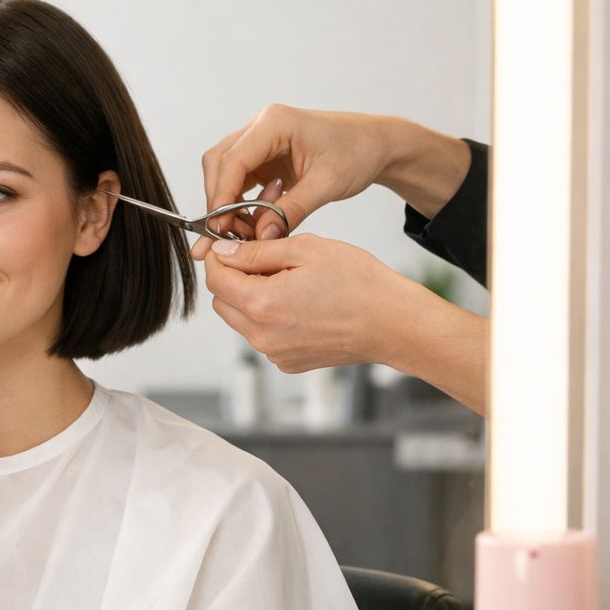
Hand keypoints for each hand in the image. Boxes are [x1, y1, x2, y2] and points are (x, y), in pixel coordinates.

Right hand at [194, 105, 396, 258]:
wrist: (375, 145)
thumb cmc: (357, 153)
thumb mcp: (327, 185)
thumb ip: (292, 210)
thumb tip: (261, 238)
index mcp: (274, 124)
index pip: (232, 160)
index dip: (221, 196)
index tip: (220, 228)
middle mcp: (261, 127)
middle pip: (218, 163)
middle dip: (218, 200)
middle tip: (226, 234)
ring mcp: (259, 141)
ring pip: (223, 172)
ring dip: (226, 203)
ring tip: (242, 231)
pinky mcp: (262, 158)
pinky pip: (238, 181)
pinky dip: (239, 203)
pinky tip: (253, 222)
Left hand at [203, 233, 414, 372]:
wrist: (393, 323)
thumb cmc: (359, 283)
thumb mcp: (305, 250)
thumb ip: (257, 251)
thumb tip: (224, 252)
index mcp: (262, 304)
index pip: (216, 279)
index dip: (219, 258)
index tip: (231, 246)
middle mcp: (262, 335)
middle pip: (223, 302)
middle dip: (234, 279)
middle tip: (266, 261)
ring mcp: (274, 353)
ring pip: (241, 321)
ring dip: (251, 300)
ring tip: (289, 283)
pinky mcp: (288, 363)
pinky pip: (263, 336)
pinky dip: (270, 319)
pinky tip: (300, 305)